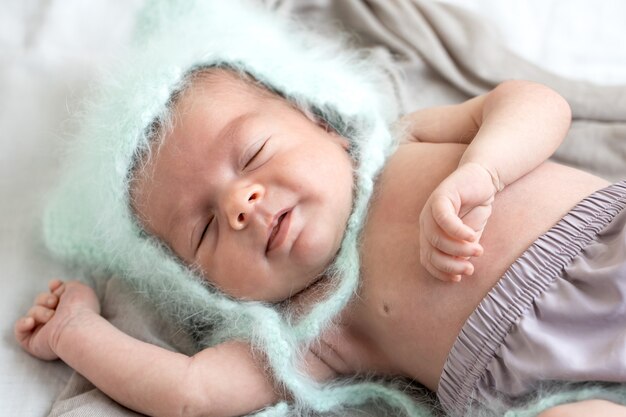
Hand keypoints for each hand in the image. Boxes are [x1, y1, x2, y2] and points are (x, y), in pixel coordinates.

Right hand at [14, 279, 99, 359]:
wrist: (74, 327)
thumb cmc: (80, 308)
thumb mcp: (78, 288)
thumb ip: (66, 285)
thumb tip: (54, 285)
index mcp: (68, 308)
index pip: (54, 295)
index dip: (53, 289)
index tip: (55, 285)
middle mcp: (57, 320)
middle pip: (40, 301)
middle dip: (45, 299)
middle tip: (54, 303)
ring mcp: (44, 331)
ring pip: (31, 313)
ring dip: (40, 312)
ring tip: (51, 316)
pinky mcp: (33, 342)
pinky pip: (19, 330)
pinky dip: (23, 324)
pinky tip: (31, 322)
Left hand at [419, 162, 497, 281]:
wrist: (483, 179)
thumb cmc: (475, 209)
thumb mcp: (469, 236)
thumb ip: (462, 250)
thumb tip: (459, 269)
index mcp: (429, 233)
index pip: (427, 259)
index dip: (440, 272)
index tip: (458, 279)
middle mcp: (426, 222)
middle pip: (430, 251)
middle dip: (450, 264)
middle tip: (469, 269)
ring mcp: (430, 209)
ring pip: (436, 238)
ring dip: (458, 249)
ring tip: (478, 251)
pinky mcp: (440, 197)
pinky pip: (444, 219)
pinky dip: (457, 232)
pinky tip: (472, 237)